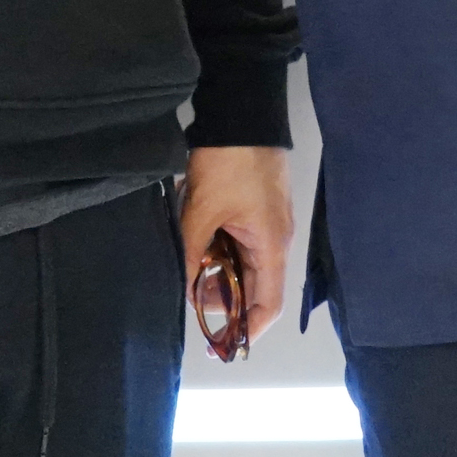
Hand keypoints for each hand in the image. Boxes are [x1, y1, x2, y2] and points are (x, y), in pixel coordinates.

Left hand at [180, 145, 295, 357]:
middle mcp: (275, 239)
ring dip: (217, 271)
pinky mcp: (254, 207)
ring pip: (243, 264)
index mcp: (272, 245)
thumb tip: (182, 290)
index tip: (221, 344)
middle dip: (222, 298)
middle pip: (253, 286)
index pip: (268, 305)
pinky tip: (194, 243)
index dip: (248, 331)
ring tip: (188, 267)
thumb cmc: (230, 163)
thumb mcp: (201, 211)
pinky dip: (217, 249)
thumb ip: (191, 254)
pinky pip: (238, 242)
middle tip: (189, 296)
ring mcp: (266, 222)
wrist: (241, 111)